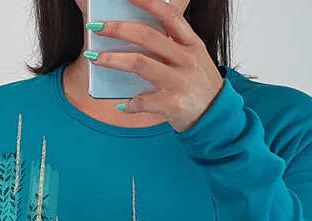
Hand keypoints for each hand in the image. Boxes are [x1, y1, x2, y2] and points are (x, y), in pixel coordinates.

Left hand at [88, 0, 224, 131]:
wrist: (216, 118)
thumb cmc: (199, 87)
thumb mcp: (194, 59)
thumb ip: (173, 46)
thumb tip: (137, 35)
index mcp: (192, 44)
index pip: (169, 15)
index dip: (147, 2)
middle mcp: (186, 59)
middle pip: (147, 36)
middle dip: (118, 29)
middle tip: (97, 27)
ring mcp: (178, 81)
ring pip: (139, 64)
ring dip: (113, 60)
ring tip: (95, 58)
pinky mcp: (172, 104)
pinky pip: (142, 100)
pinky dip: (129, 103)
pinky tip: (122, 105)